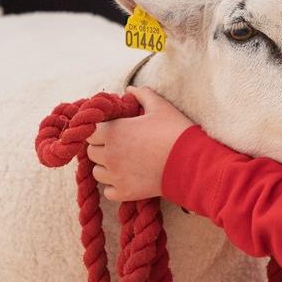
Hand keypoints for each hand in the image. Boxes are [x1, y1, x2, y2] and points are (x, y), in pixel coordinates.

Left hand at [86, 86, 195, 201]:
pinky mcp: (125, 193)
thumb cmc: (175, 131)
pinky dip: (115, 186)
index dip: (100, 130)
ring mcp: (116, 176)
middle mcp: (109, 154)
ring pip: (98, 172)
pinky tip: (128, 178)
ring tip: (123, 163)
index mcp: (113, 132)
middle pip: (91, 152)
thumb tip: (130, 89)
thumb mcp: (160, 106)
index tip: (113, 130)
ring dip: (106, 167)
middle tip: (120, 145)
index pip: (89, 131)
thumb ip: (142, 94)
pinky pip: (108, 191)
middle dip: (102, 147)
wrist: (192, 163)